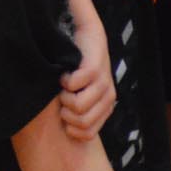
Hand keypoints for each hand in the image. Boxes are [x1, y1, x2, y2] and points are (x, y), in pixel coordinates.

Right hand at [57, 22, 114, 141]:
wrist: (89, 36)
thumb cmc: (79, 67)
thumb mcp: (82, 92)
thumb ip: (78, 110)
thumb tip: (64, 129)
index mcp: (106, 107)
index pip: (87, 134)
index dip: (70, 127)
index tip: (63, 112)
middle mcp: (108, 98)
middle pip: (82, 122)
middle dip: (65, 113)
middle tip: (62, 97)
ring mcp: (103, 84)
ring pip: (78, 107)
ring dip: (63, 97)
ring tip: (63, 85)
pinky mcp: (94, 70)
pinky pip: (74, 85)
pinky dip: (63, 80)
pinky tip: (65, 73)